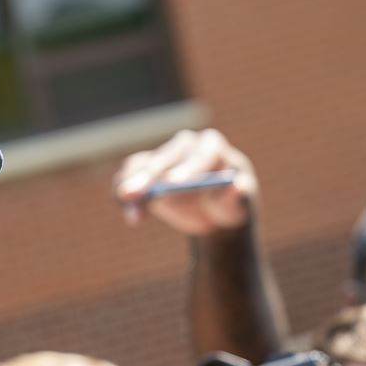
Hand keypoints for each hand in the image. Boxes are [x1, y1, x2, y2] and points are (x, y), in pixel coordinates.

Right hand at [114, 129, 257, 235]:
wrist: (213, 213)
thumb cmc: (230, 204)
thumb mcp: (239, 204)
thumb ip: (239, 196)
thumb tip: (237, 187)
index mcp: (212, 147)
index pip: (200, 154)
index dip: (186, 168)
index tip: (171, 184)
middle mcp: (185, 147)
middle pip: (164, 157)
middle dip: (148, 175)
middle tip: (133, 192)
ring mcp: (162, 159)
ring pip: (140, 165)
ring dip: (130, 183)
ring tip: (126, 201)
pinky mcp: (145, 175)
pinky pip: (127, 181)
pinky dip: (126, 199)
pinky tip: (134, 217)